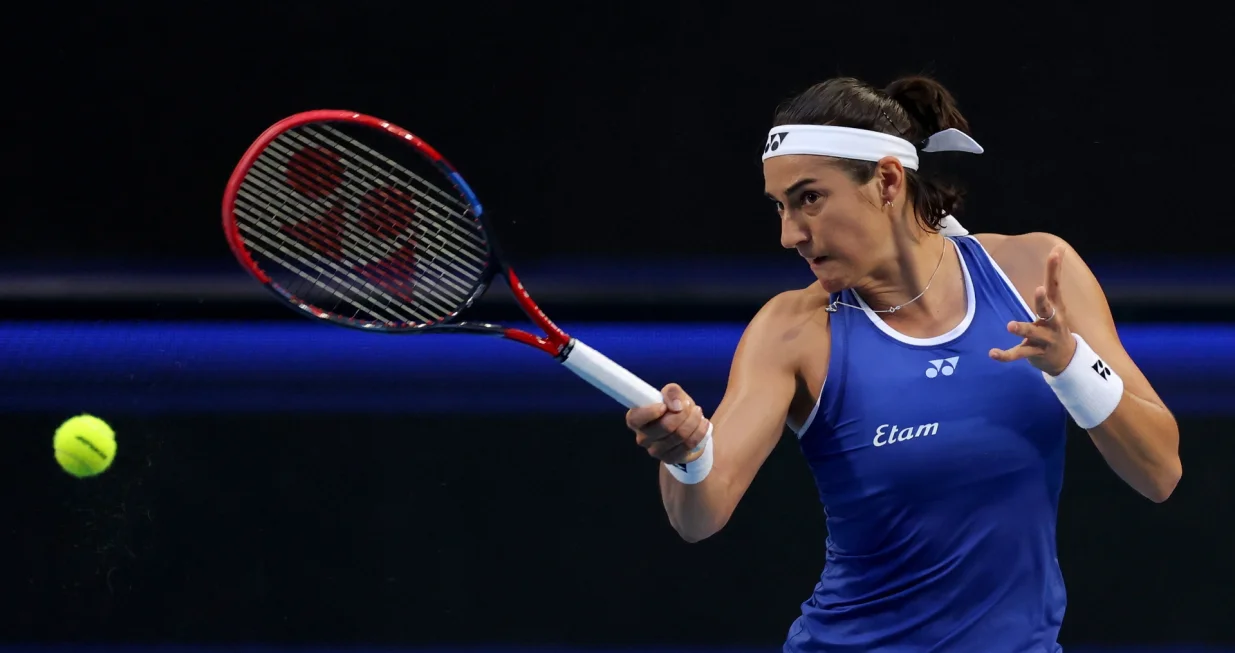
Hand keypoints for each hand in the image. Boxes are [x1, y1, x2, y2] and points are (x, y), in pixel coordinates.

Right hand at [625, 383, 710, 464]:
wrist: (684, 428)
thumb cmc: (673, 409)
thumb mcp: (672, 395)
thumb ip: (671, 392)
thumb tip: (676, 404)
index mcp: (636, 420)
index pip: (635, 418)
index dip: (650, 412)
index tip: (664, 406)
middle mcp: (642, 438)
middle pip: (666, 426)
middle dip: (683, 412)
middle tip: (689, 405)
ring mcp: (655, 451)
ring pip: (680, 435)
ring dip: (694, 420)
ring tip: (697, 412)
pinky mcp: (670, 459)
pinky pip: (689, 444)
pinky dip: (700, 431)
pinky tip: (703, 423)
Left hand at [988, 244, 1077, 375]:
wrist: (1066, 358)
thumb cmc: (1056, 323)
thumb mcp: (1057, 302)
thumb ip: (1054, 278)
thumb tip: (1058, 247)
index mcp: (1056, 308)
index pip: (1056, 285)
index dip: (1055, 269)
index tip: (1055, 252)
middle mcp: (1052, 323)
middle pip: (1048, 310)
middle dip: (1043, 301)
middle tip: (1039, 290)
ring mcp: (1044, 339)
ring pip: (1032, 334)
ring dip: (1022, 329)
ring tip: (1010, 325)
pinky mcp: (1033, 353)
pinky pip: (1018, 354)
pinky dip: (1005, 355)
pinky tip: (992, 353)